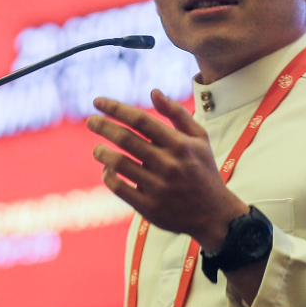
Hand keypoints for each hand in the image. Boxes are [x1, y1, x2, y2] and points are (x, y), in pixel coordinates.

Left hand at [87, 89, 248, 250]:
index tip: (98, 102)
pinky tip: (107, 170)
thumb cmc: (203, 170)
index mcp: (180, 144)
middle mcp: (168, 164)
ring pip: (119, 164)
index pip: (141, 120)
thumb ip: (176, 114)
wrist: (214, 214)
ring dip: (102, 153)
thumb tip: (153, 92)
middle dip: (103, 126)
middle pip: (126, 139)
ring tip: (97, 149)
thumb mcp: (199, 138)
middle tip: (90, 121)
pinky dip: (108, 176)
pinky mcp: (149, 206)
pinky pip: (119, 188)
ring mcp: (158, 186)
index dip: (116, 108)